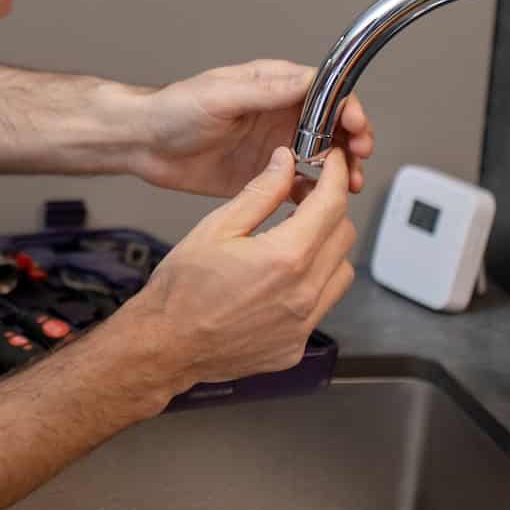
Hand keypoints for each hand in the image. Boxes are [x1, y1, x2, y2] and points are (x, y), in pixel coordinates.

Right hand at [122, 147, 357, 388]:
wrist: (165, 345)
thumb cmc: (181, 290)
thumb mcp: (216, 227)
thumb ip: (259, 193)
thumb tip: (285, 164)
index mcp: (284, 257)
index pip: (332, 204)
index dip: (335, 176)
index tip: (332, 164)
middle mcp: (302, 293)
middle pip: (344, 235)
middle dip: (329, 210)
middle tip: (303, 200)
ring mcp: (303, 323)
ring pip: (341, 271)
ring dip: (326, 249)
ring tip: (293, 242)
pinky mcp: (296, 344)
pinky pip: (322, 305)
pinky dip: (312, 285)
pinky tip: (281, 281)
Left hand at [128, 60, 373, 200]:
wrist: (144, 144)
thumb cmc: (173, 110)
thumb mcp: (219, 94)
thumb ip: (265, 90)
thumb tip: (308, 80)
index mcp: (273, 87)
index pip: (325, 92)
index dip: (347, 107)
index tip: (356, 125)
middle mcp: (279, 115)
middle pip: (333, 126)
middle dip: (353, 141)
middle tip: (360, 158)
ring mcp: (274, 148)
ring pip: (324, 157)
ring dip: (341, 170)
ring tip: (348, 185)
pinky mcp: (264, 177)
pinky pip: (299, 186)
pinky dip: (315, 195)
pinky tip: (319, 205)